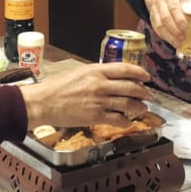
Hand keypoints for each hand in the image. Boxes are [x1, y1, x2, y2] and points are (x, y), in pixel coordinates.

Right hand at [20, 63, 150, 128]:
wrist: (43, 102)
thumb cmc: (56, 88)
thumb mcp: (78, 73)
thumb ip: (95, 75)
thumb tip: (110, 78)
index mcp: (95, 71)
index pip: (125, 69)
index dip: (140, 73)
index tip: (147, 77)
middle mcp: (100, 84)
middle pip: (131, 87)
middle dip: (144, 92)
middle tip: (148, 96)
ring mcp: (99, 101)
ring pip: (128, 104)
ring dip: (139, 108)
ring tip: (142, 110)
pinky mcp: (95, 116)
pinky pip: (118, 119)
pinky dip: (126, 121)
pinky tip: (128, 122)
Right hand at [143, 0, 188, 49]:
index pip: (174, 8)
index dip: (179, 19)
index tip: (185, 28)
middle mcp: (161, 3)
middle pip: (165, 18)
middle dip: (174, 30)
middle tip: (183, 38)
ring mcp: (154, 11)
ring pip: (159, 25)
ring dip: (169, 36)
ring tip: (178, 43)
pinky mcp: (151, 18)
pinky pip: (156, 29)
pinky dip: (163, 36)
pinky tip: (171, 41)